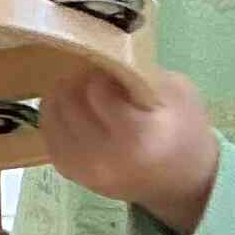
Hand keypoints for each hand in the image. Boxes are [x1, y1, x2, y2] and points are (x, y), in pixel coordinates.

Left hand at [37, 65, 217, 233]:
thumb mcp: (179, 93)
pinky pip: (48, 133)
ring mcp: (83, 170)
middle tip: (94, 73)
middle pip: (69, 101)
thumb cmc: (185, 131)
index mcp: (137, 136)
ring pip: (53, 115)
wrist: (183, 182)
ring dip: (63, 94)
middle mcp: (104, 158)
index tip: (109, 65)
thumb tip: (102, 53)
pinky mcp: (71, 173)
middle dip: (78, 80)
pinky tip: (74, 108)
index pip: (96, 91)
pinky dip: (56, 115)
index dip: (100, 71)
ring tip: (83, 89)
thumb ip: (140, 72)